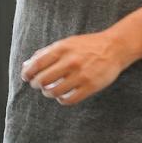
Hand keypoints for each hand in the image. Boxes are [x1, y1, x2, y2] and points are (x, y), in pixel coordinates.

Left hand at [20, 30, 137, 105]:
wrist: (115, 47)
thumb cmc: (88, 45)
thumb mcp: (67, 43)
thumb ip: (46, 52)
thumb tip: (27, 64)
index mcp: (62, 48)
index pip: (36, 64)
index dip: (27, 73)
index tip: (26, 77)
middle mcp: (70, 61)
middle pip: (43, 80)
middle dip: (36, 84)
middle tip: (38, 84)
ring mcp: (81, 75)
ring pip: (54, 92)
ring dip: (48, 93)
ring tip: (50, 90)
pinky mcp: (90, 86)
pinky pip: (69, 99)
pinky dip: (62, 99)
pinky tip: (62, 95)